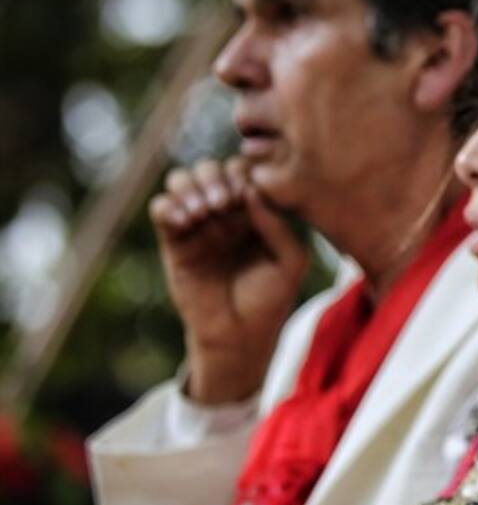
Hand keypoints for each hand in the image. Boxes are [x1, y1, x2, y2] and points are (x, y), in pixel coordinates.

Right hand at [149, 157, 307, 403]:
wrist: (239, 335)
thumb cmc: (270, 299)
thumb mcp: (290, 262)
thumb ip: (277, 225)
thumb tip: (251, 190)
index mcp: (256, 212)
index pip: (244, 172)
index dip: (243, 174)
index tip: (246, 195)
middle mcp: (225, 213)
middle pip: (211, 168)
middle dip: (214, 176)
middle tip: (223, 203)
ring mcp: (198, 225)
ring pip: (182, 180)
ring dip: (190, 186)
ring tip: (204, 212)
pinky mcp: (174, 242)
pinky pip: (161, 208)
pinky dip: (169, 204)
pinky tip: (186, 221)